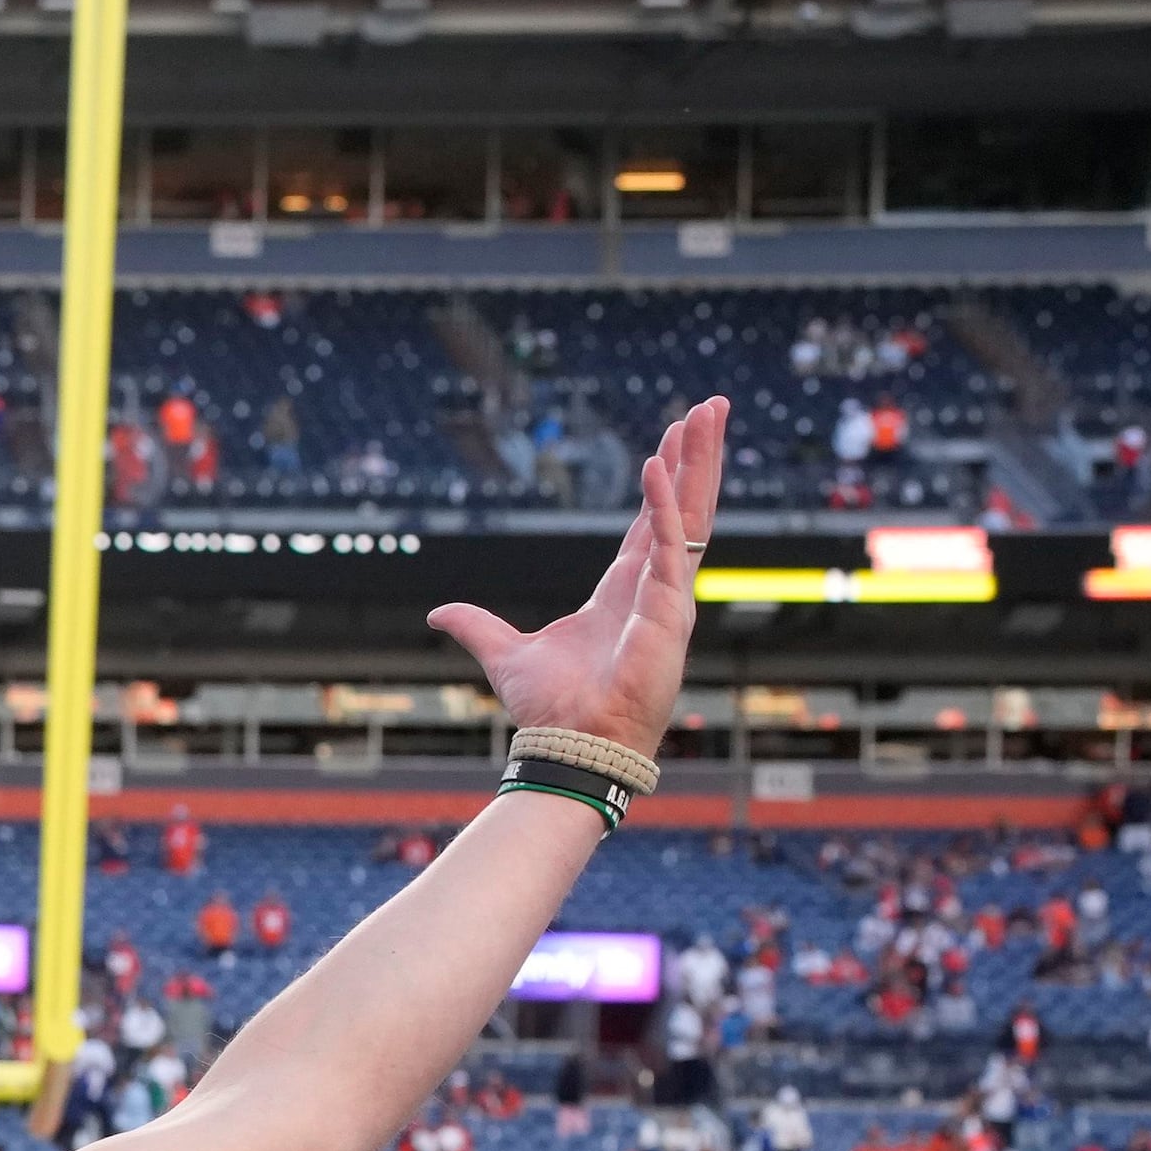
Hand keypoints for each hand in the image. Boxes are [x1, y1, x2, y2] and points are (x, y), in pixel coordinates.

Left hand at [428, 397, 728, 760]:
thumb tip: (439, 612)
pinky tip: (657, 464)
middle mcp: (655, 588)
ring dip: (699, 463)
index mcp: (625, 592)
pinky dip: (662, 505)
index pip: (651, 521)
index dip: (664, 479)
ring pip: (692, 514)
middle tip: (711, 407)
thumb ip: (476, 626)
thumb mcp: (503, 653)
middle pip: (683, 506)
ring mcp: (668, 597)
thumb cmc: (550, 708)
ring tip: (708, 413)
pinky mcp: (666, 611)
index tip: (671, 438)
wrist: (567, 744)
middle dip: (698, 455)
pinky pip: (667, 545)